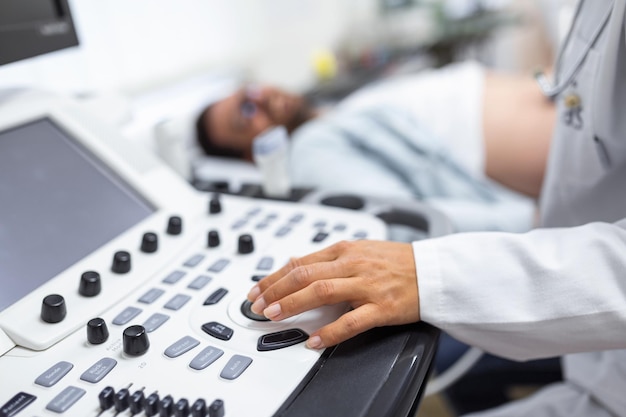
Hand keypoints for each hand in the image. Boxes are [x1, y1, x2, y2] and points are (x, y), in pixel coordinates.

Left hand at [247, 240, 420, 348]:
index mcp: (344, 250)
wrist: (432, 271)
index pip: (300, 262)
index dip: (274, 277)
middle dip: (276, 291)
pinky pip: (351, 321)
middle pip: (304, 276)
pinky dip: (330, 332)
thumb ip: (327, 258)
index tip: (258, 289)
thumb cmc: (396, 262)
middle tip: (257, 305)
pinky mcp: (381, 307)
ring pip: (321, 292)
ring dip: (292, 304)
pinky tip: (315, 340)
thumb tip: (296, 262)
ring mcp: (366, 285)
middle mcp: (352, 264)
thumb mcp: (359, 249)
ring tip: (274, 316)